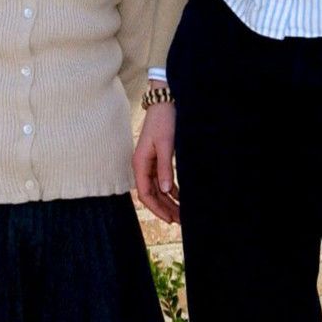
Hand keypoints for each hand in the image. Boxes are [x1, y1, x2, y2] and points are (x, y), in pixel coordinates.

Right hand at [133, 102, 178, 224]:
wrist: (165, 101)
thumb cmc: (164, 121)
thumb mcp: (166, 145)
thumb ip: (165, 168)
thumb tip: (166, 191)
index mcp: (140, 163)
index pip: (145, 194)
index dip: (157, 209)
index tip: (170, 219)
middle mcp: (142, 165)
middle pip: (151, 194)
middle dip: (165, 208)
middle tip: (180, 220)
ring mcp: (149, 162)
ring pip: (157, 188)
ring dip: (168, 201)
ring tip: (181, 213)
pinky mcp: (157, 158)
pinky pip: (161, 179)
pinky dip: (170, 189)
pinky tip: (180, 197)